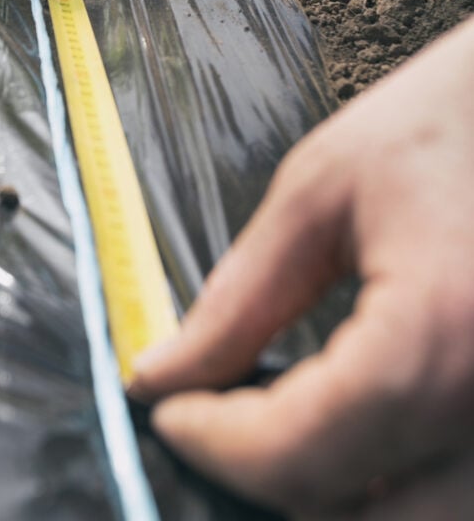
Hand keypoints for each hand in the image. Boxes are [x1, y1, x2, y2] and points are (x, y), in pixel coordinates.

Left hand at [130, 16, 473, 518]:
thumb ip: (239, 298)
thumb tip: (162, 374)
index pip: (306, 447)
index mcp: (440, 330)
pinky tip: (345, 429)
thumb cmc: (433, 125)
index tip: (167, 412)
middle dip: (267, 480)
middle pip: (360, 515)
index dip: (218, 445)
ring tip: (272, 429)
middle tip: (212, 422)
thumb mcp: (317, 196)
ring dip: (329, 496)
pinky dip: (387, 486)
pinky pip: (453, 492)